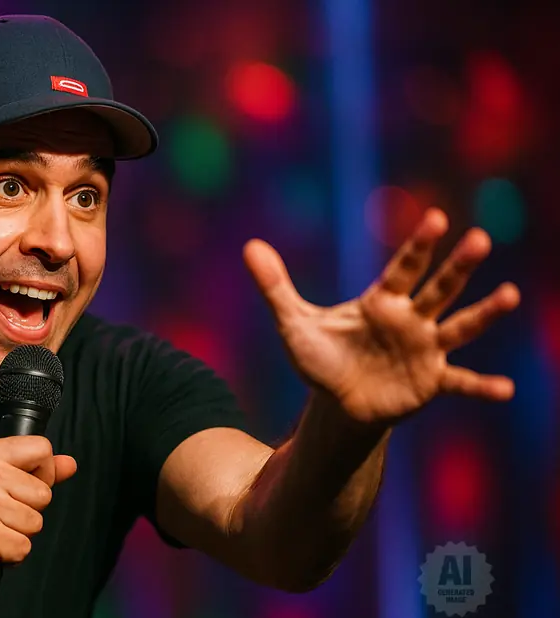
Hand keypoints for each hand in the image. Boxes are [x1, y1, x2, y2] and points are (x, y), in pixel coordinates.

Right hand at [0, 435, 76, 588]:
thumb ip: (32, 470)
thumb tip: (70, 464)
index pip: (42, 449)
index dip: (43, 472)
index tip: (23, 486)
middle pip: (44, 493)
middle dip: (28, 510)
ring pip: (36, 523)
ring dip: (18, 534)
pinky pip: (24, 548)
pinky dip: (11, 555)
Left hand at [243, 208, 519, 424]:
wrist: (337, 402)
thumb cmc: (320, 357)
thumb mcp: (293, 323)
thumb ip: (275, 286)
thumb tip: (248, 246)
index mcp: (381, 301)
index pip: (403, 268)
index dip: (418, 245)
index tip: (436, 218)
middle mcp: (410, 319)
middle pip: (438, 288)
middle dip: (457, 266)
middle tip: (479, 238)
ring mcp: (425, 349)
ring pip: (459, 327)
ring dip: (484, 313)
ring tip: (509, 295)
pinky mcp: (430, 381)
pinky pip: (459, 382)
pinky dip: (481, 386)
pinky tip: (505, 388)